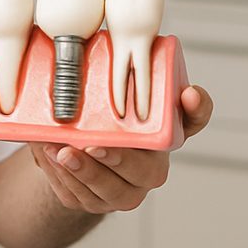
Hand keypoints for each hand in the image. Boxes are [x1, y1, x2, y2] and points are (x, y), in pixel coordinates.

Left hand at [29, 84, 212, 213]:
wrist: (77, 156)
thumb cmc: (99, 116)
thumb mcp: (104, 94)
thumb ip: (107, 75)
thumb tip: (83, 45)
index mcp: (163, 131)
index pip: (194, 118)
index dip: (197, 107)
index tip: (188, 92)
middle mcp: (152, 164)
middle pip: (145, 170)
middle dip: (118, 159)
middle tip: (92, 145)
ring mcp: (128, 189)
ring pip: (110, 188)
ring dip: (83, 171)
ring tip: (61, 151)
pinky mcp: (99, 201)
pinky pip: (83, 195)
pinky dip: (64, 177)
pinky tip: (50, 158)